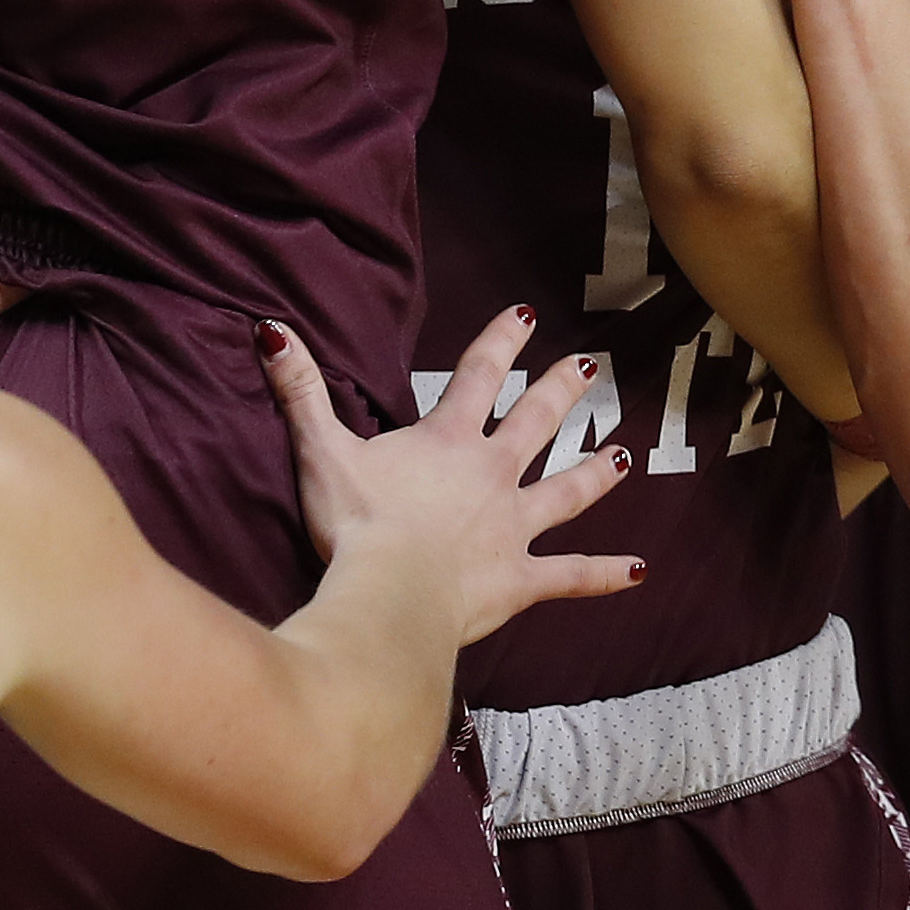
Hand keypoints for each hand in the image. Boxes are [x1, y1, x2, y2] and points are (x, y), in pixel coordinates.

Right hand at [263, 308, 640, 645]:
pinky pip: (572, 575)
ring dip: (596, 472)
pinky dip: (605, 574)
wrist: (389, 594)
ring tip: (623, 455)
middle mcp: (492, 475)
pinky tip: (638, 570)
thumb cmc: (356, 525)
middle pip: (537, 422)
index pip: (479, 376)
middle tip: (590, 367)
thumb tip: (271, 330)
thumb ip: (301, 391)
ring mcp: (513, 527)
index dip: (501, 343)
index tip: (527, 315)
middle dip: (562, 391)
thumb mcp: (321, 451)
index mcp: (448, 441)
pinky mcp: (522, 579)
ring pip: (567, 492)